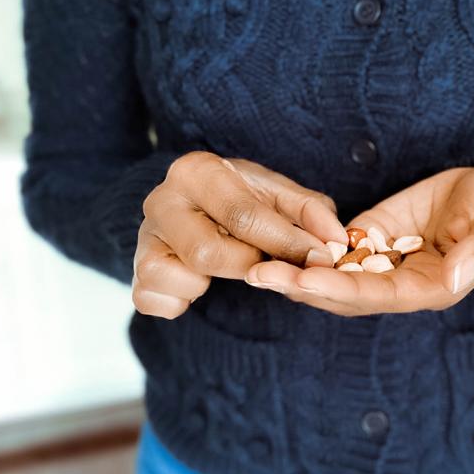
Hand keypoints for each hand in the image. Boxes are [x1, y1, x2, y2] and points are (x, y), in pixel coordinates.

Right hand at [132, 151, 346, 318]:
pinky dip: (180, 302)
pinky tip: (198, 284)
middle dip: (248, 265)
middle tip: (265, 262)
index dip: (287, 243)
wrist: (193, 206)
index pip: (244, 216)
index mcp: (197, 171)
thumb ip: (310, 212)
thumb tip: (337, 239)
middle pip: (209, 253)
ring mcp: (143, 238)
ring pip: (183, 278)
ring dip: (214, 282)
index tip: (321, 258)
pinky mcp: (136, 272)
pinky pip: (153, 302)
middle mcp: (161, 200)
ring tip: (226, 264)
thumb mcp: (278, 195)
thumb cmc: (242, 200)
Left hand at [244, 165, 473, 315]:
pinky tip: (275, 242)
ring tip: (254, 265)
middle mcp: (402, 282)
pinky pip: (338, 248)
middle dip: (303, 287)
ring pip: (335, 275)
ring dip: (297, 272)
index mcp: (433, 287)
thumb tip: (455, 276)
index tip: (304, 282)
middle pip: (346, 293)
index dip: (341, 290)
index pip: (380, 296)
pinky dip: (308, 248)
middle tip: (259, 275)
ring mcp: (385, 261)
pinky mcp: (374, 236)